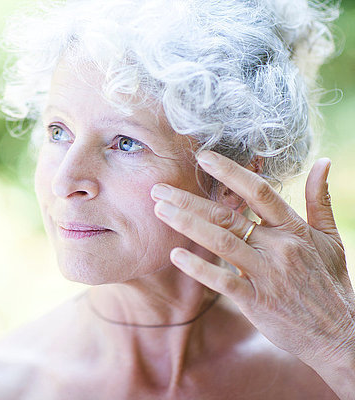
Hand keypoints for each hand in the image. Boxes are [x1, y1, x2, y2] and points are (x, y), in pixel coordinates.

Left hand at [150, 151, 354, 372]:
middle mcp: (279, 247)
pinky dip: (199, 268)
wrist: (339, 333)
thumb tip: (322, 161)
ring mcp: (267, 274)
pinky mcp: (257, 301)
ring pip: (222, 242)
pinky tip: (176, 256)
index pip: (259, 191)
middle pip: (228, 216)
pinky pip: (223, 281)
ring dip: (188, 225)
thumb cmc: (330, 283)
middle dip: (190, 200)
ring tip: (160, 211)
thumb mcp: (331, 238)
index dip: (230, 172)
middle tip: (159, 188)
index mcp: (294, 229)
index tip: (203, 157)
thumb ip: (319, 200)